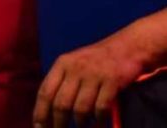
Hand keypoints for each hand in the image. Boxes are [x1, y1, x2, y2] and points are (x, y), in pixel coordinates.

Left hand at [33, 32, 149, 127]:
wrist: (127, 46)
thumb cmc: (97, 60)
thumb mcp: (74, 64)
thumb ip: (61, 82)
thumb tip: (47, 111)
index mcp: (62, 64)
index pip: (45, 92)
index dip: (40, 113)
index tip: (38, 127)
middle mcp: (75, 68)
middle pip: (61, 104)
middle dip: (58, 124)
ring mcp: (94, 74)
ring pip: (80, 109)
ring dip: (80, 124)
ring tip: (82, 126)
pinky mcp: (112, 80)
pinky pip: (100, 108)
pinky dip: (99, 119)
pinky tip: (99, 121)